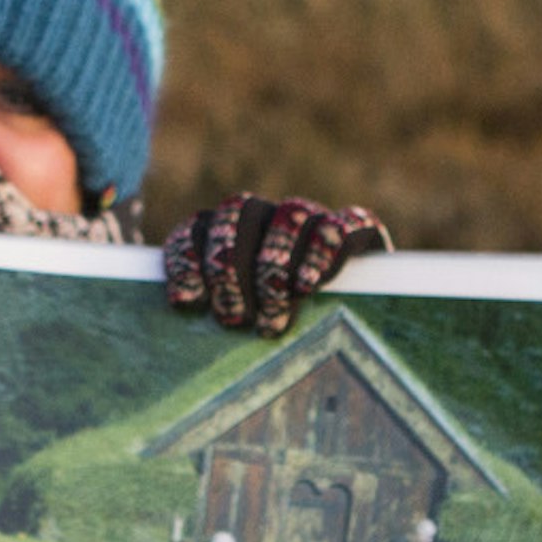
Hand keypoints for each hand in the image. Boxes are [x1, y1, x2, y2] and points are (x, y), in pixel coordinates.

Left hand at [164, 194, 391, 337]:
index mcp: (231, 231)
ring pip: (290, 214)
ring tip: (272, 316)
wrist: (355, 328)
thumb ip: (214, 309)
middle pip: (239, 210)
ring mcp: (313, 218)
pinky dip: (322, 252)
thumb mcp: (239, 323)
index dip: (187, 257)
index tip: (186, 300)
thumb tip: (183, 306)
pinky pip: (345, 224)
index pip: (199, 225)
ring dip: (274, 265)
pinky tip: (307, 285)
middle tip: (233, 318)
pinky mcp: (358, 233)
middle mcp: (270, 216)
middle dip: (229, 266)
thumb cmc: (279, 331)